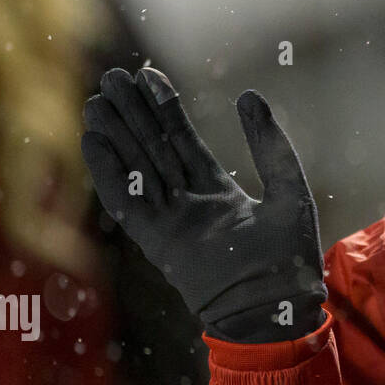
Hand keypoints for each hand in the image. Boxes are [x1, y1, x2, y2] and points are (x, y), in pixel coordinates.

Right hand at [80, 67, 326, 342]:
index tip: (147, 74)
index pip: (184, 142)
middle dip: (133, 114)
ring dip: (115, 135)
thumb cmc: (290, 258)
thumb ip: (270, 146)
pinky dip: (109, 174)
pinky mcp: (157, 242)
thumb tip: (249, 96)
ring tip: (96, 100)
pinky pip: (128, 203)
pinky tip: (93, 142)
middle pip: (154, 150)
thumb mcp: (288, 190)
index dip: (165, 109)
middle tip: (112, 76)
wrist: (277, 309)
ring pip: (137, 170)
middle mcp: (190, 206)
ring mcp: (171, 224)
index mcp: (219, 194)